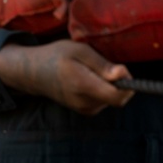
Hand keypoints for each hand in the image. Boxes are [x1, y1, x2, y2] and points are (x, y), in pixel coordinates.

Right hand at [0, 40, 132, 114]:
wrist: (35, 72)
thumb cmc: (57, 56)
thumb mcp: (79, 50)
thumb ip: (102, 65)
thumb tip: (124, 74)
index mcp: (82, 85)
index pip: (117, 96)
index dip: (127, 84)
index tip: (121, 68)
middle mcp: (84, 102)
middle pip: (118, 99)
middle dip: (119, 83)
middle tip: (105, 66)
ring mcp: (84, 109)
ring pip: (111, 100)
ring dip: (110, 86)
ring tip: (92, 71)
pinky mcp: (84, 111)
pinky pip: (104, 102)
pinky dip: (103, 91)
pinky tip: (89, 79)